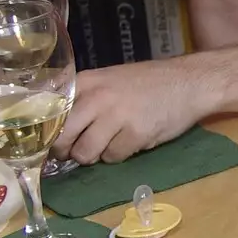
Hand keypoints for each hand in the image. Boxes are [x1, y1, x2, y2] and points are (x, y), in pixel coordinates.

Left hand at [53, 61, 207, 164]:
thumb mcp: (109, 80)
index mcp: (86, 82)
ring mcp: (116, 116)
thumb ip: (83, 98)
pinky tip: (131, 141)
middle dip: (66, 151)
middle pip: (62, 138)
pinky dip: (119, 155)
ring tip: (108, 145)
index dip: (46, 133)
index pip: (50, 113)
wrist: (191, 82)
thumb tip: (56, 128)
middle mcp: (96, 97)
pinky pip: (113, 158)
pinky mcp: (135, 134)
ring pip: (85, 153)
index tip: (47, 143)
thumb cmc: (148, 83)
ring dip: (94, 156)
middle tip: (75, 152)